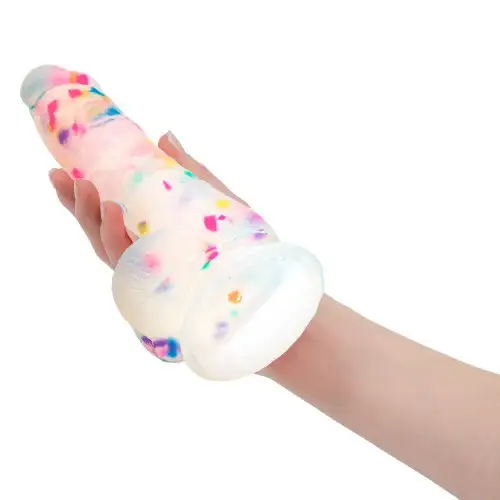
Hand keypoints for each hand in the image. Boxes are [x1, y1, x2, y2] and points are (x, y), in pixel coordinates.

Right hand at [49, 131, 244, 267]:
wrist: (261, 271)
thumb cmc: (236, 236)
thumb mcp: (210, 195)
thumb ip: (186, 169)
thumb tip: (164, 135)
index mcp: (150, 233)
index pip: (106, 217)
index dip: (80, 198)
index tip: (60, 172)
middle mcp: (144, 252)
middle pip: (100, 233)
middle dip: (78, 207)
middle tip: (63, 178)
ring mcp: (150, 269)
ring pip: (108, 249)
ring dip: (92, 219)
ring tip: (86, 189)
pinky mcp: (159, 282)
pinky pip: (131, 263)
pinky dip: (118, 239)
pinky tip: (113, 213)